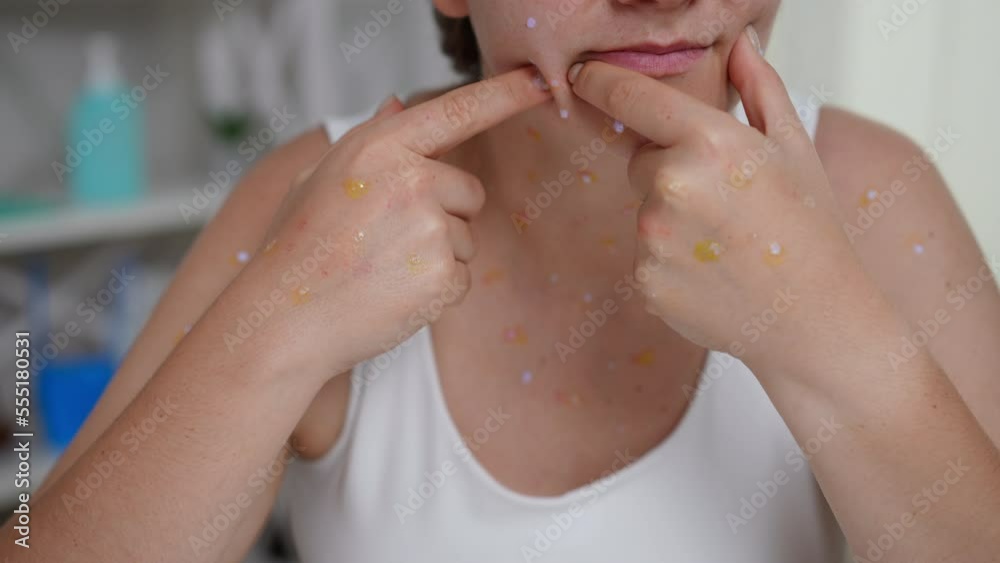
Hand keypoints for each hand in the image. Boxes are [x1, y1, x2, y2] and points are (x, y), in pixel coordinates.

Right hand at [229, 68, 549, 381]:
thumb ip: (369, 140)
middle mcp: (411, 180)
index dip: (504, 94)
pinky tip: (392, 295)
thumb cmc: (298, 248)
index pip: (456, 112)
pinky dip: (435, 291)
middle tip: (387, 241)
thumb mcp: (320, 177)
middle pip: (468, 191)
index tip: (541, 82)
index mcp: (379, 149)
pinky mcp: (443, 275)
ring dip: (436, 256)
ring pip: (465, 237)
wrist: (284, 320)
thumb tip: (398, 106)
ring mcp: (430, 228)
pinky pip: (461, 277)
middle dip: (443, 214)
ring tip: (381, 270)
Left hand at [568, 28, 892, 375]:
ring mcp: (653, 238)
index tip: (584, 76)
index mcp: (710, 142)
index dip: (601, 82)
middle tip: (726, 201)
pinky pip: (644, 253)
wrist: (815, 319)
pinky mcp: (644, 280)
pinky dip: (669, 260)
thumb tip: (739, 44)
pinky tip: (713, 271)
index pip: (632, 96)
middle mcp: (673, 186)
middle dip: (672, 170)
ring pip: (644, 209)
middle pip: (642, 161)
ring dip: (672, 218)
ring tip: (726, 242)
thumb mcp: (794, 147)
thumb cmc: (811, 230)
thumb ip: (759, 87)